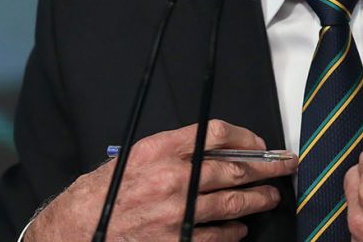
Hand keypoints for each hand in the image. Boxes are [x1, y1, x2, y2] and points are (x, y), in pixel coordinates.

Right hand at [26, 119, 295, 241]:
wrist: (76, 233)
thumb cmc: (100, 196)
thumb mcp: (131, 159)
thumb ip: (171, 152)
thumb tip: (213, 150)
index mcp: (159, 150)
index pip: (215, 132)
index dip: (245, 136)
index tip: (259, 142)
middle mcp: (172, 179)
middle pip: (234, 168)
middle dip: (267, 167)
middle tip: (285, 166)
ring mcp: (178, 214)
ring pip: (233, 202)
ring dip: (258, 199)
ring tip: (271, 196)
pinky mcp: (179, 241)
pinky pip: (219, 236)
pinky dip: (235, 231)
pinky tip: (241, 227)